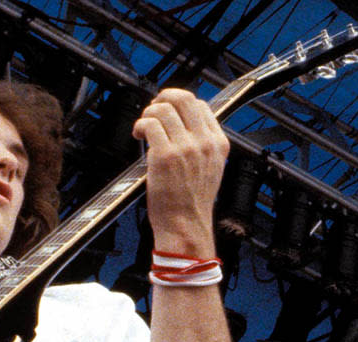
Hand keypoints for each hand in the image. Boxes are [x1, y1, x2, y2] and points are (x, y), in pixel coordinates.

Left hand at [131, 89, 229, 256]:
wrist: (186, 225)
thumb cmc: (192, 203)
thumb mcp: (210, 169)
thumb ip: (202, 145)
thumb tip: (182, 123)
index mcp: (218, 144)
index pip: (200, 106)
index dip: (180, 103)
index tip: (169, 110)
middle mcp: (204, 142)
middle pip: (183, 99)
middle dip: (163, 98)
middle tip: (153, 109)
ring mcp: (185, 147)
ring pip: (163, 109)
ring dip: (148, 114)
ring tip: (144, 127)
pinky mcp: (165, 155)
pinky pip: (149, 124)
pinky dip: (140, 125)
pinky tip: (138, 134)